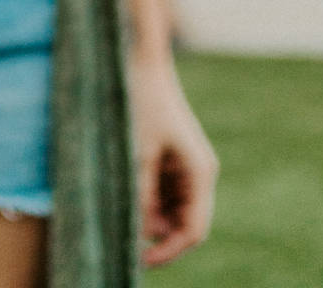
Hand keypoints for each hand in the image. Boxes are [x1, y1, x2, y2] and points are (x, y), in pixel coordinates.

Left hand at [129, 55, 217, 265]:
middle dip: (157, 234)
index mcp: (200, 174)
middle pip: (183, 223)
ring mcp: (185, 167)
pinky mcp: (171, 160)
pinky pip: (162, 192)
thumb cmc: (142, 103)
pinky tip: (126, 192)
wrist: (143, 62)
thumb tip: (139, 233)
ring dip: (149, 216)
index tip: (140, 260)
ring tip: (122, 204)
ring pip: (171, 210)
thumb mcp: (138, 152)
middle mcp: (198, 174)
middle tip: (124, 234)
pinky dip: (146, 199)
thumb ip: (141, 194)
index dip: (169, 251)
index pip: (193, 230)